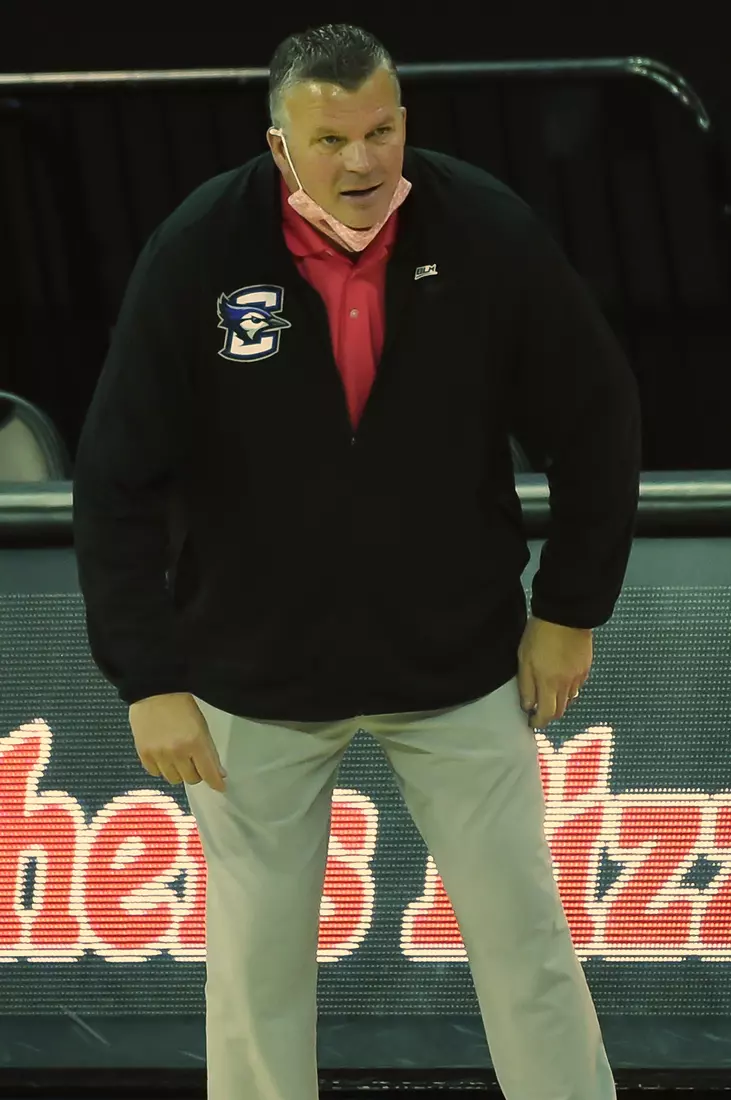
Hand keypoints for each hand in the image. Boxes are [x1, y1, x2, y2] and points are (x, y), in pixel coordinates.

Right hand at [129, 693, 227, 791]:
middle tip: (195, 762)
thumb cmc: (182, 703)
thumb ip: (209, 750)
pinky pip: (156, 773)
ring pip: (174, 779)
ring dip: (179, 772)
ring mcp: (159, 754)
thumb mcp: (202, 724)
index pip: (209, 772)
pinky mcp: (144, 753)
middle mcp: (177, 752)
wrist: (154, 690)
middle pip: (191, 779)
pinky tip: (164, 756)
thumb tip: (218, 773)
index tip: (220, 787)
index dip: (216, 782)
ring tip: (178, 758)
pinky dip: (162, 768)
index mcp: (196, 742)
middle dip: (197, 772)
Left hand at [517, 615, 592, 729]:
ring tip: (549, 695)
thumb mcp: (524, 658)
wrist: (566, 614)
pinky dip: (568, 690)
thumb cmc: (540, 634)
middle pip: (560, 711)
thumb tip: (528, 706)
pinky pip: (577, 686)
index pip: (546, 714)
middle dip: (549, 715)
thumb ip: (526, 685)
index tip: (532, 722)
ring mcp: (578, 676)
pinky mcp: (586, 667)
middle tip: (539, 712)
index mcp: (549, 683)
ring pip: (569, 700)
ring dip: (559, 702)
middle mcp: (566, 685)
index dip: (538, 722)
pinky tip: (561, 681)